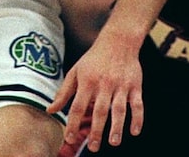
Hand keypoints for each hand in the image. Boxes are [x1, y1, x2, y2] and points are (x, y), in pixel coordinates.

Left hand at [47, 28, 143, 151]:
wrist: (117, 42)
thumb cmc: (93, 59)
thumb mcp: (75, 72)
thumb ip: (64, 92)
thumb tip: (50, 110)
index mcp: (87, 81)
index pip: (78, 106)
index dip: (73, 123)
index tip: (69, 138)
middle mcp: (104, 84)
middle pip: (100, 111)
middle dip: (97, 131)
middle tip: (94, 148)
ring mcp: (121, 86)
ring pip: (119, 110)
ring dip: (117, 127)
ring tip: (113, 143)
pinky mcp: (135, 86)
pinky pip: (137, 105)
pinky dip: (138, 119)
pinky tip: (134, 132)